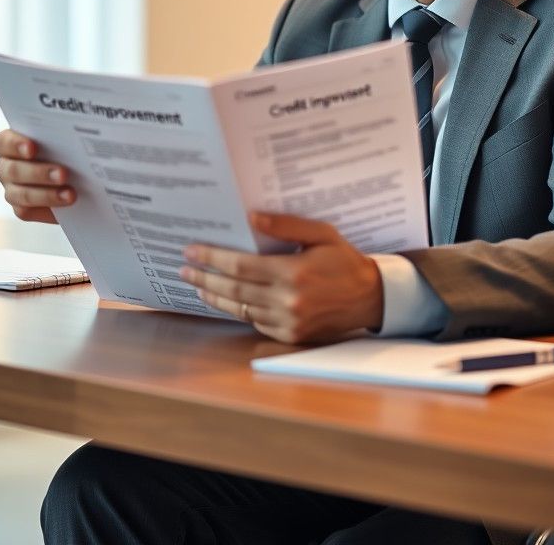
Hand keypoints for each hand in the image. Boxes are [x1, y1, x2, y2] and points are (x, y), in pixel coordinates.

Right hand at [0, 129, 76, 223]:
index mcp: (9, 144)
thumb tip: (79, 131)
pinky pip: (27, 210)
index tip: (32, 147)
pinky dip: (48, 206)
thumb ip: (63, 136)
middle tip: (63, 173)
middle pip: (13, 170)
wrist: (79, 175)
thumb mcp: (65, 138)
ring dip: (47, 194)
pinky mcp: (21, 208)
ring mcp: (11, 189)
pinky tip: (66, 203)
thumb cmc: (68, 148)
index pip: (3, 143)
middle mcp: (6, 167)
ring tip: (70, 194)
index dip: (15, 144)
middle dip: (39, 173)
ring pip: (21, 194)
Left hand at [180, 212, 383, 343]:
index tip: (192, 251)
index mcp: (293, 273)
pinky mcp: (290, 336)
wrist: (370, 298)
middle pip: (233, 289)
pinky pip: (255, 323)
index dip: (212, 258)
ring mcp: (288, 322)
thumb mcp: (321, 234)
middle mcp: (287, 300)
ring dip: (215, 297)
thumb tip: (253, 218)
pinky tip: (226, 300)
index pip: (240, 265)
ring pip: (240, 309)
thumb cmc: (345, 261)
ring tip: (197, 286)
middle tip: (184, 269)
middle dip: (204, 278)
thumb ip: (286, 226)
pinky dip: (237, 311)